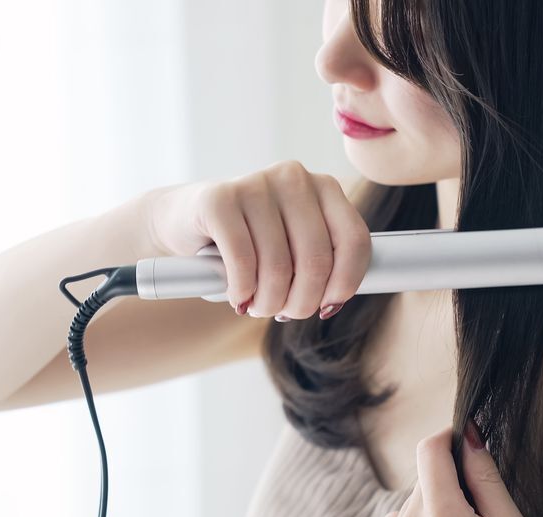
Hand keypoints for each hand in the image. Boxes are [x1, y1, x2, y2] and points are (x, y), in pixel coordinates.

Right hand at [140, 160, 369, 319]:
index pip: (354, 241)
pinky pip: (242, 260)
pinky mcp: (219, 199)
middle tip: (284, 312)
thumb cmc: (253, 241)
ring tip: (258, 307)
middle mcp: (294, 178)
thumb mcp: (295, 247)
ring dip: (268, 302)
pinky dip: (242, 290)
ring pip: (278, 266)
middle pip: (316, 259)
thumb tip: (335, 300)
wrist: (188, 220)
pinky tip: (238, 297)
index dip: (344, 284)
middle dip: (301, 301)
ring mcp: (256, 183)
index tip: (327, 306)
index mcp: (324, 188)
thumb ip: (323, 263)